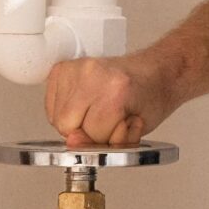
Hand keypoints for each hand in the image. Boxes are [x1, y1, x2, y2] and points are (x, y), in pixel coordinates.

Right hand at [44, 53, 179, 147]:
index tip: (121, 125)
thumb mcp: (133, 131)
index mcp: (114, 90)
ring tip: (98, 109)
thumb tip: (72, 141)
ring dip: (75, 121)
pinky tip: (85, 103)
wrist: (156, 73)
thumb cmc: (150, 99)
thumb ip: (103, 141)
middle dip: (86, 131)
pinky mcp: (62, 68)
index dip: (105, 138)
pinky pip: (51, 105)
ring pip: (57, 117)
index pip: (90, 133)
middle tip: (108, 119)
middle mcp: (91, 74)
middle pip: (66, 125)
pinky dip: (66, 111)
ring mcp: (75, 67)